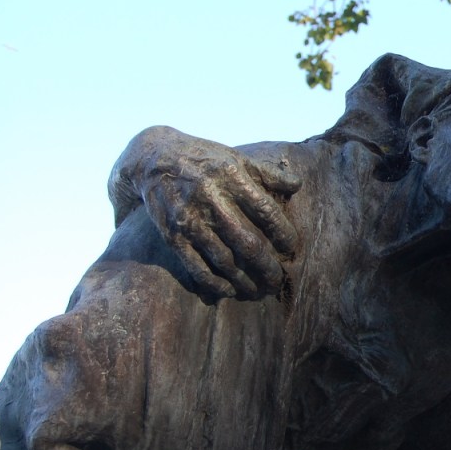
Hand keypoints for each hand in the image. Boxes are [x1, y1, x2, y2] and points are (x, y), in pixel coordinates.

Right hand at [109, 126, 301, 298]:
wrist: (152, 158)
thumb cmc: (204, 159)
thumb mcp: (236, 158)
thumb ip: (268, 173)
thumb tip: (298, 185)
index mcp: (232, 177)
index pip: (267, 212)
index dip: (284, 235)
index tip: (292, 249)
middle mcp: (211, 198)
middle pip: (248, 243)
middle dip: (268, 267)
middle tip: (279, 281)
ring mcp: (190, 219)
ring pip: (224, 260)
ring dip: (245, 281)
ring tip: (260, 291)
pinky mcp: (172, 235)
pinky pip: (197, 266)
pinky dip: (216, 283)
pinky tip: (230, 291)